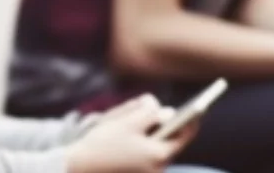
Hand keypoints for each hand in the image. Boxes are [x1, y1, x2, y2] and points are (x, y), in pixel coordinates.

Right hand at [65, 95, 196, 172]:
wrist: (76, 169)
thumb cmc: (102, 144)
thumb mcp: (127, 121)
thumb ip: (148, 110)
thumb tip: (160, 108)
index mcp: (160, 155)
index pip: (185, 135)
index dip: (191, 119)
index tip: (198, 108)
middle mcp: (157, 169)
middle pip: (168, 142)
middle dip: (164, 124)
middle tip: (161, 110)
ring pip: (154, 148)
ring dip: (148, 134)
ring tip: (143, 119)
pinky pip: (143, 156)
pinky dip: (140, 144)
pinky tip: (127, 134)